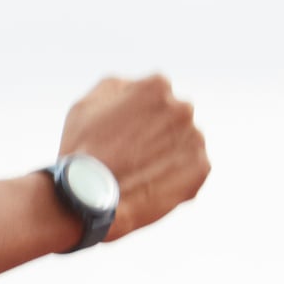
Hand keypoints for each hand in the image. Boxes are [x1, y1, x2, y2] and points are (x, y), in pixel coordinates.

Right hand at [57, 74, 210, 241]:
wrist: (87, 196)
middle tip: (131, 154)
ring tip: (139, 173)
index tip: (123, 132)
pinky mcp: (201, 169)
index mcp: (157, 86)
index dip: (137, 115)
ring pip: (184, 143)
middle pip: (174, 118)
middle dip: (157, 132)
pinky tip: (150, 184)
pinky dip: (175, 177)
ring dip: (167, 154)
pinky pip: (191, 170)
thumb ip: (118, 87)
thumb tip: (134, 87)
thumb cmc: (81, 148)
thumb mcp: (86, 104)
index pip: (155, 95)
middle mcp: (183, 108)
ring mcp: (195, 138)